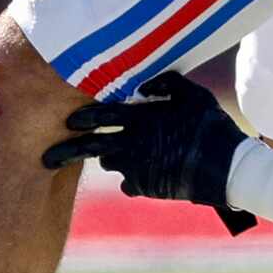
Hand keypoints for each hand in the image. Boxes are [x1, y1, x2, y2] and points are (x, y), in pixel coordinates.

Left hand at [42, 71, 257, 234]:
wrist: (227, 169)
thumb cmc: (211, 126)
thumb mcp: (193, 95)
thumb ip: (166, 84)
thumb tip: (143, 85)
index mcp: (142, 119)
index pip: (100, 115)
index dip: (81, 118)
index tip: (67, 122)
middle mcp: (134, 145)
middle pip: (91, 149)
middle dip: (65, 153)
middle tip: (45, 159)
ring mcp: (138, 169)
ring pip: (111, 164)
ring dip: (112, 157)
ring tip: (126, 152)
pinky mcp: (146, 188)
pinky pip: (128, 183)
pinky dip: (132, 177)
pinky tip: (147, 169)